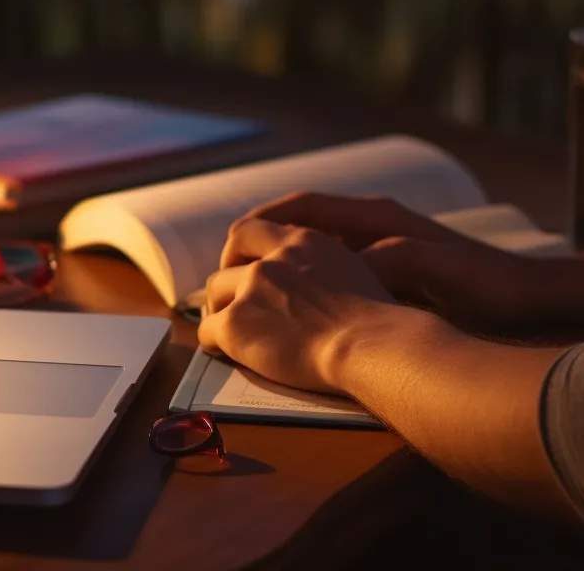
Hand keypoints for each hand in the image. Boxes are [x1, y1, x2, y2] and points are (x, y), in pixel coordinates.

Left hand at [199, 218, 437, 395]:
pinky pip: (206, 331)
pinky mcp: (236, 323)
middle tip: (228, 303)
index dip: (238, 251)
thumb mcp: (353, 271)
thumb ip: (322, 267)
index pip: (251, 230)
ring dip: (220, 312)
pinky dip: (213, 343)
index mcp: (302, 241)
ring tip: (230, 333)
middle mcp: (272, 260)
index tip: (239, 266)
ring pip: (214, 294)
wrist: (370, 345)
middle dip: (224, 283)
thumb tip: (310, 283)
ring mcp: (250, 290)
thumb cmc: (377, 322)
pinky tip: (226, 353)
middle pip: (226, 264)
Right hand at [236, 192, 548, 327]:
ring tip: (254, 287)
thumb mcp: (433, 269)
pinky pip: (337, 265)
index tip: (232, 242)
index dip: (264, 221)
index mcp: (379, 217)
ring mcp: (386, 243)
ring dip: (285, 261)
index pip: (305, 206)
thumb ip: (389, 262)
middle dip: (264, 240)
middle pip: (304, 223)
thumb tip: (352, 268)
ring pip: (318, 246)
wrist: (529, 294)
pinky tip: (301, 306)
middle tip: (231, 268)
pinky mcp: (396, 267)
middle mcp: (378, 223)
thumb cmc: (485, 282)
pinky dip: (311, 278)